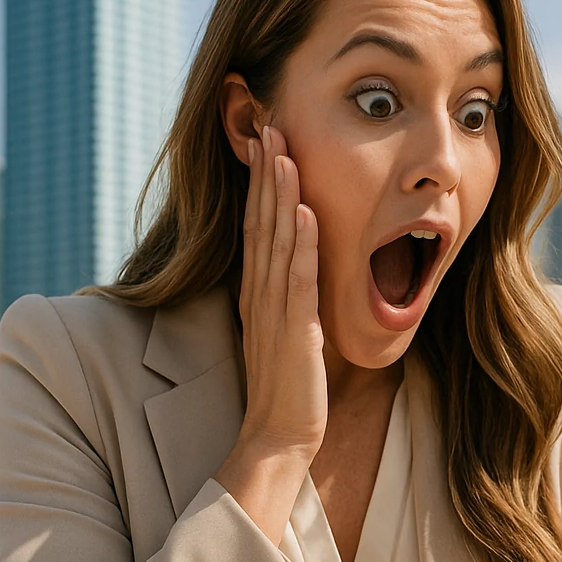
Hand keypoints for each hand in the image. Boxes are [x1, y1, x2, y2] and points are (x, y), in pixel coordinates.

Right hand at [214, 125, 326, 544]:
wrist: (278, 437)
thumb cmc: (287, 389)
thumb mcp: (287, 332)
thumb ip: (290, 298)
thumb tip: (303, 268)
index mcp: (258, 292)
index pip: (258, 226)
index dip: (262, 183)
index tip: (268, 142)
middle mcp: (260, 294)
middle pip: (260, 222)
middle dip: (267, 173)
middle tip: (271, 125)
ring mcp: (274, 311)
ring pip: (275, 241)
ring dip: (280, 195)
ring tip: (284, 152)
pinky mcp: (294, 330)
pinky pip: (296, 280)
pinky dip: (300, 244)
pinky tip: (304, 212)